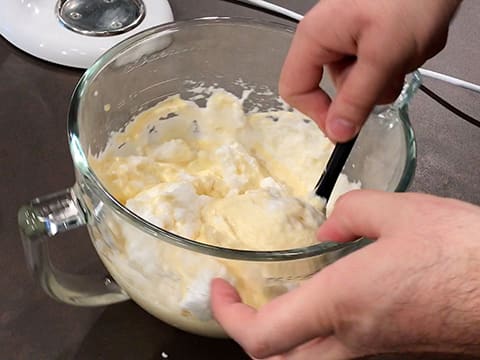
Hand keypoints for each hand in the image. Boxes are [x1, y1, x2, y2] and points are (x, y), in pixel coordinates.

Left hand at [211, 190, 479, 358]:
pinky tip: (327, 301)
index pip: (262, 334)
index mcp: (343, 302)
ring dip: (281, 335)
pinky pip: (340, 352)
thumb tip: (332, 222)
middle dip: (250, 334)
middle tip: (242, 302)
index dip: (228, 315)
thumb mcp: (399, 212)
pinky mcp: (395, 351)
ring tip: (276, 299)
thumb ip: (352, 211)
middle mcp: (354, 338)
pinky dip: (315, 334)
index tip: (220, 288)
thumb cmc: (465, 256)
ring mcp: (375, 351)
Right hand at [279, 0, 460, 141]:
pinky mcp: (368, 36)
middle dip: (367, 90)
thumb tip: (337, 132)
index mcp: (315, 37)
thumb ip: (357, 98)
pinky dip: (395, 63)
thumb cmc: (409, 0)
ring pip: (359, 80)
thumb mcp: (382, 56)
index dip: (317, 113)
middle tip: (391, 74)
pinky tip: (410, 45)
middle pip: (334, 87)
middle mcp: (326, 37)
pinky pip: (375, 66)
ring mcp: (348, 36)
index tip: (345, 128)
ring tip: (406, 52)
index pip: (295, 89)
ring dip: (386, 76)